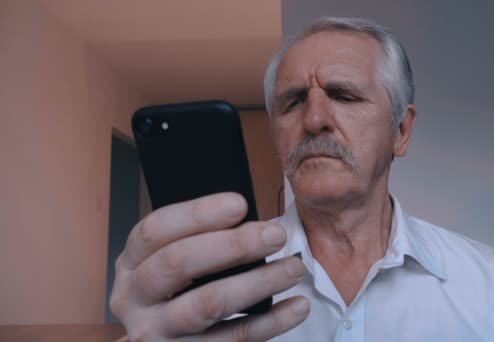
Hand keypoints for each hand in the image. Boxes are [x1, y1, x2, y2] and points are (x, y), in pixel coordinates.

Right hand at [109, 192, 308, 340]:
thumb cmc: (175, 295)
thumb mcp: (169, 264)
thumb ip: (197, 241)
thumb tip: (253, 223)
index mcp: (132, 263)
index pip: (155, 230)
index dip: (198, 214)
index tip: (240, 204)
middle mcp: (135, 298)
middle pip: (179, 262)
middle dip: (233, 245)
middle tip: (275, 235)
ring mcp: (157, 333)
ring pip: (209, 304)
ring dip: (258, 282)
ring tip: (293, 268)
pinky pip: (234, 338)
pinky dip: (271, 321)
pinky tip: (296, 306)